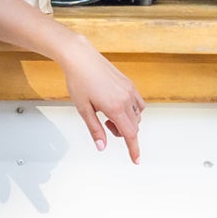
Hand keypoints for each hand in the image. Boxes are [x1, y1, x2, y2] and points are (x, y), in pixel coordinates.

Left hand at [60, 42, 144, 162]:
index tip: (136, 160)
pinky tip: (117, 107)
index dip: (133, 149)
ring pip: (137, 116)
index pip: (129, 134)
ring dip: (126, 122)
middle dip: (122, 133)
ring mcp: (130, 90)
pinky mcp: (129, 84)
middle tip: (105, 126)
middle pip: (133, 127)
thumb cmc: (78, 81)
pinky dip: (131, 111)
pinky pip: (138, 104)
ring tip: (107, 115)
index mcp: (115, 107)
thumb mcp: (83, 109)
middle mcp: (126, 99)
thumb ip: (95, 129)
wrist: (80, 57)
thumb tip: (102, 146)